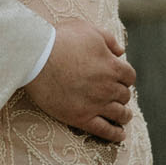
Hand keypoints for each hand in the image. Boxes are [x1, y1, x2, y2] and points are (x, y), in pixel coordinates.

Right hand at [26, 20, 135, 142]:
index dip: (124, 76)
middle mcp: (107, 87)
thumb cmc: (60, 40)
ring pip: (120, 114)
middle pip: (125, 95)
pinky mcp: (81, 117)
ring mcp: (95, 104)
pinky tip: (120, 135)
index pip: (129, 76)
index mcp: (112, 66)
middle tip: (115, 94)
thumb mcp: (87, 29)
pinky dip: (115, 134)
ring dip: (124, 115)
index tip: (118, 78)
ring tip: (123, 116)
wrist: (35, 58)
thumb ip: (108, 39)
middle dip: (121, 93)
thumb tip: (121, 52)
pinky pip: (105, 131)